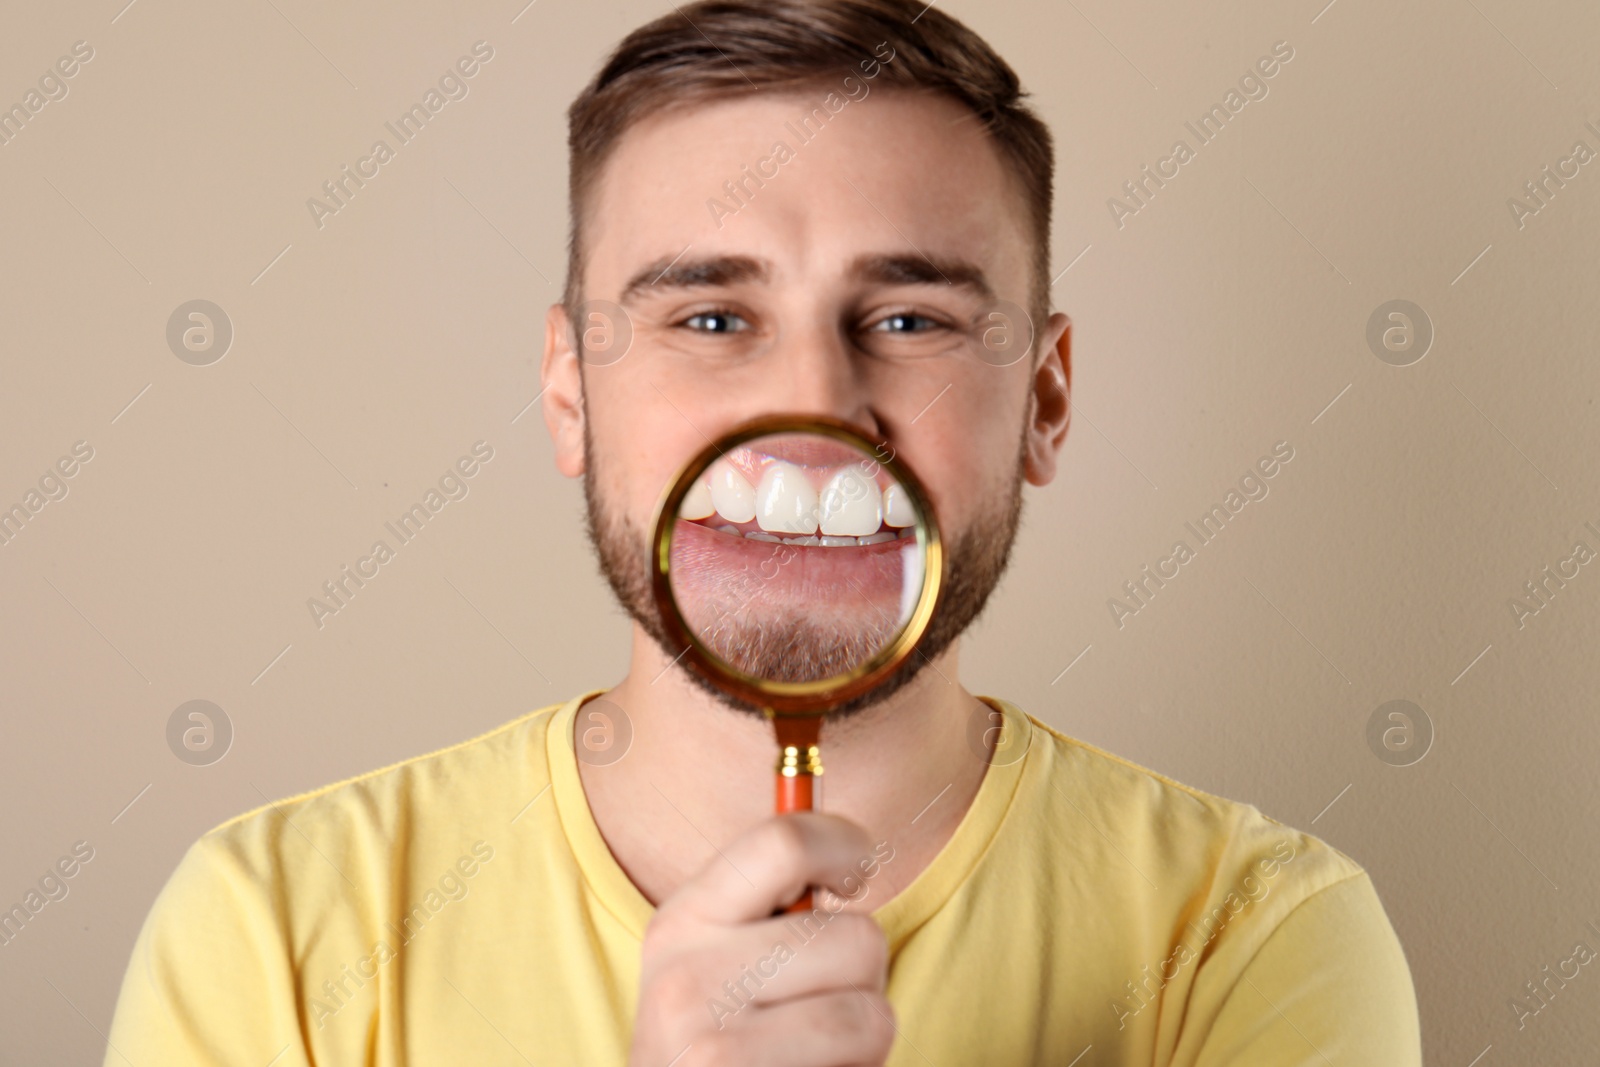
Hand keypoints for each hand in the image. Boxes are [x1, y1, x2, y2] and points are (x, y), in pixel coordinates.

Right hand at [628, 812, 895, 1066]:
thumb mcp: (716, 961)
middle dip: (863, 977)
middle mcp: (685, 979)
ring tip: (813, 1052)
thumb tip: (852, 848)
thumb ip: (769, 907)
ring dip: (865, 1037)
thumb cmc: (718, 1044)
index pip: (785, 840)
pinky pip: (862, 1062)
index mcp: (681, 921)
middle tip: (817, 1006)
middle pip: (858, 938)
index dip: (847, 846)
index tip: (854, 878)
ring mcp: (712, 1050)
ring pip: (872, 1011)